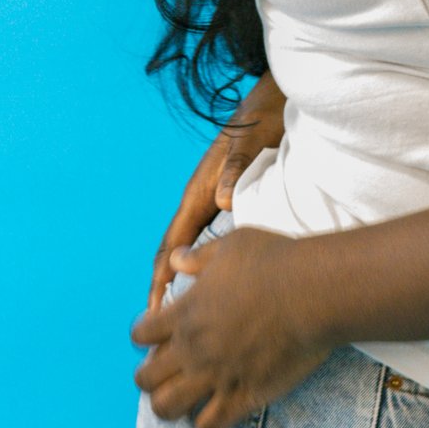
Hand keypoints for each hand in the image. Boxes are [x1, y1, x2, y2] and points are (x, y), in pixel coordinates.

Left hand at [133, 223, 338, 427]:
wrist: (315, 292)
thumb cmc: (276, 263)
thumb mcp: (232, 245)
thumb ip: (199, 257)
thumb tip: (176, 259)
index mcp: (185, 313)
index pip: (140, 335)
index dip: (146, 336)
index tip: (162, 334)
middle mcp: (193, 348)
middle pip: (145, 379)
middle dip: (151, 377)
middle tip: (170, 371)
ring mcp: (216, 376)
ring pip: (166, 408)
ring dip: (170, 405)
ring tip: (186, 398)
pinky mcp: (244, 396)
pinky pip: (209, 426)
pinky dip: (206, 424)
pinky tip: (217, 412)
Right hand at [145, 76, 287, 310]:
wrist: (272, 99)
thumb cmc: (260, 118)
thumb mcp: (249, 140)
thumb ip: (235, 167)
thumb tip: (223, 200)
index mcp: (199, 192)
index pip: (172, 245)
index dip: (162, 279)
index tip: (156, 310)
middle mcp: (201, 200)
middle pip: (175, 255)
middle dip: (166, 291)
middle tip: (164, 329)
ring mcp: (214, 202)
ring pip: (192, 252)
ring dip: (185, 284)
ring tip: (184, 319)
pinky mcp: (231, 201)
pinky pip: (212, 243)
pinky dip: (207, 269)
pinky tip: (216, 289)